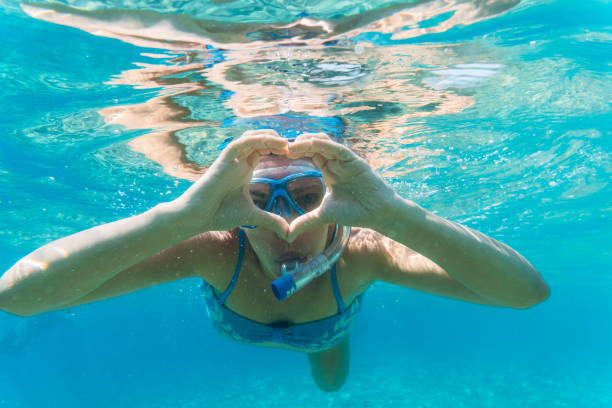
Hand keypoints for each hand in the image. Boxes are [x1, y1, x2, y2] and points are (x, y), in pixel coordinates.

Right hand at [171, 130, 289, 236]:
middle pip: (260, 140)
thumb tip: (287, 232)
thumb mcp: (252, 216)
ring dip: (269, 137)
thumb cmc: (219, 214)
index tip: (297, 153)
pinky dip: (255, 139)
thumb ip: (270, 220)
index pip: (264, 150)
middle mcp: (239, 161)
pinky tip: (270, 141)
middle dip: (278, 140)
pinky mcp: (223, 160)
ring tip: (286, 143)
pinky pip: (240, 143)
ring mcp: (231, 160)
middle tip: (296, 146)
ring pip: (251, 138)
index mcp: (245, 169)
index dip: (279, 148)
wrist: (197, 217)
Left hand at [286, 133, 399, 241]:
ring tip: (292, 146)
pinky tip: (311, 143)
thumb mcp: (324, 216)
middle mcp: (337, 162)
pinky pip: (338, 149)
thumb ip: (306, 221)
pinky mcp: (355, 161)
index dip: (296, 152)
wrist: (378, 214)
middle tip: (280, 147)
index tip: (279, 154)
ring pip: (325, 143)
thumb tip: (287, 235)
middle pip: (315, 145)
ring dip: (308, 142)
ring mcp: (346, 160)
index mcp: (329, 170)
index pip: (310, 154)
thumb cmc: (355, 212)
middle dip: (298, 144)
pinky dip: (324, 145)